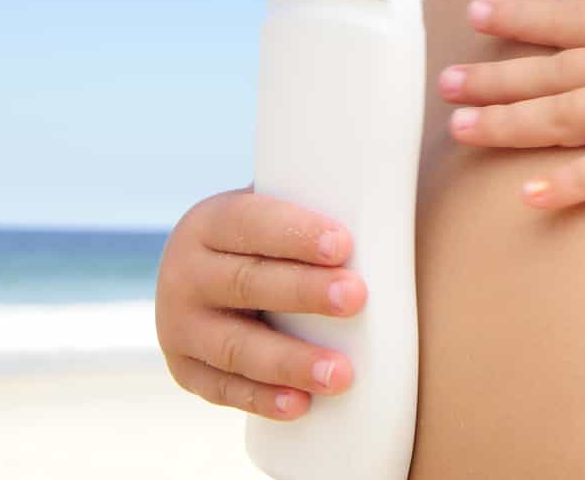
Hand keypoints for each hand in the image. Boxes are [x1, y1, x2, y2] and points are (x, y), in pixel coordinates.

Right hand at [154, 184, 365, 419]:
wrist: (205, 277)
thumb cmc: (269, 242)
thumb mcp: (277, 210)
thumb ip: (324, 197)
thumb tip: (406, 179)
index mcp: (209, 223)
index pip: (250, 223)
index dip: (296, 233)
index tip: (344, 245)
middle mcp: (184, 273)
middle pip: (247, 284)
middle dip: (303, 292)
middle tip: (356, 298)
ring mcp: (178, 327)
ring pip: (236, 346)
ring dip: (290, 361)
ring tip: (342, 373)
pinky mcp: (184, 370)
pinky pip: (223, 390)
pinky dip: (261, 399)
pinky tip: (300, 404)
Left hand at [442, 0, 584, 210]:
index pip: (569, 19)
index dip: (520, 19)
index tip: (474, 15)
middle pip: (552, 73)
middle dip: (494, 80)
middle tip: (441, 88)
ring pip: (566, 118)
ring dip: (512, 125)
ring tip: (461, 133)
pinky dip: (570, 185)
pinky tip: (529, 197)